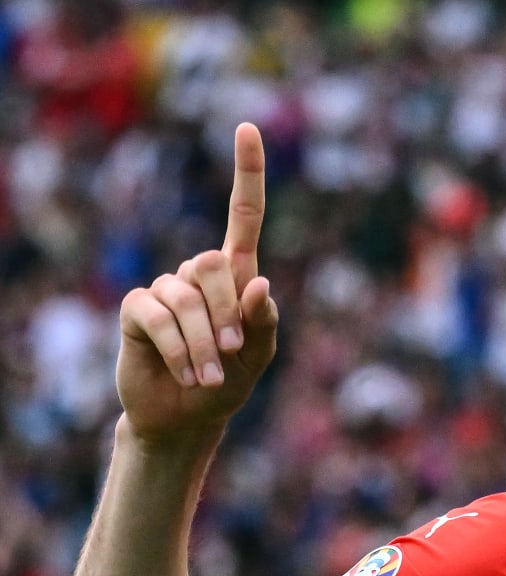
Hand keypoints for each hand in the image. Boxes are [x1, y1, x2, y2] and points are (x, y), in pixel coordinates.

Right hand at [116, 123, 276, 445]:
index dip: (247, 173)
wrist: (187, 416)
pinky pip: (158, 315)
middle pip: (213, 263)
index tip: (247, 126)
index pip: (243, 216)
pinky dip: (178, 349)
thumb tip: (259, 283)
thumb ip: (264, 323)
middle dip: (227, 312)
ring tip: (208, 377)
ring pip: (186, 296)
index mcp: (236, 277)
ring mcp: (165, 289)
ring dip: (203, 343)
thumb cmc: (230, 382)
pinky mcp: (138, 310)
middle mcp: (198, 275)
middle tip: (230, 352)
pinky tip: (187, 374)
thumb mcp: (259, 356)